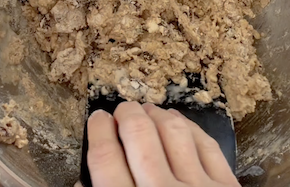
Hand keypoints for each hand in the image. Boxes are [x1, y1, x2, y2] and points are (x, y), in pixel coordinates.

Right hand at [86, 102, 240, 186]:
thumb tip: (82, 181)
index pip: (105, 158)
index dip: (98, 131)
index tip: (97, 119)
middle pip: (139, 136)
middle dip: (127, 115)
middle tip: (122, 110)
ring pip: (173, 133)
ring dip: (157, 116)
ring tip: (147, 111)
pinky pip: (207, 145)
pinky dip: (189, 128)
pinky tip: (177, 122)